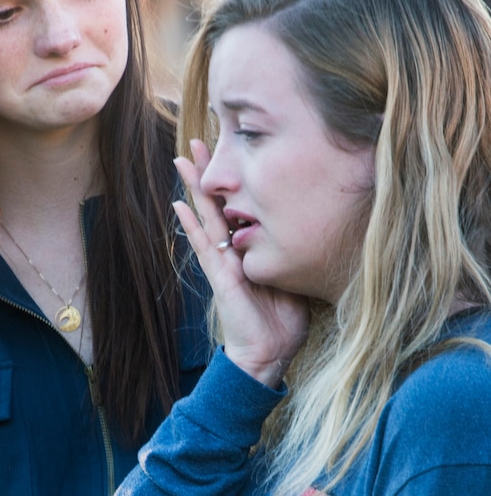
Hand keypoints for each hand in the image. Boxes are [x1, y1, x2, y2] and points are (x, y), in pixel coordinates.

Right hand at [174, 141, 308, 385]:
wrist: (270, 353)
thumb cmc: (284, 320)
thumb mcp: (294, 276)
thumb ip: (293, 253)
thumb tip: (315, 231)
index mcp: (248, 250)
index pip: (238, 208)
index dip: (233, 182)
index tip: (232, 153)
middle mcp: (231, 252)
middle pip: (217, 203)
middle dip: (208, 173)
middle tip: (199, 142)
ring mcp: (222, 263)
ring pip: (205, 217)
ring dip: (193, 188)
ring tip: (182, 160)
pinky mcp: (221, 277)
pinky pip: (203, 246)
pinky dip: (191, 225)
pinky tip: (180, 205)